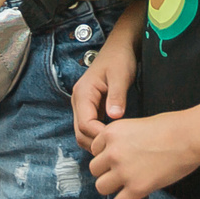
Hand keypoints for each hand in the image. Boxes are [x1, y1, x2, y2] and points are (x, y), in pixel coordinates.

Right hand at [72, 34, 137, 150]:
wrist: (119, 47)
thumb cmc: (120, 59)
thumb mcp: (120, 76)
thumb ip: (117, 96)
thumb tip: (114, 116)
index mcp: (83, 93)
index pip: (85, 124)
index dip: (98, 135)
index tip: (115, 142)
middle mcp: (78, 101)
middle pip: (80, 132)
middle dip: (95, 143)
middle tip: (115, 151)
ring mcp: (83, 105)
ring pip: (83, 132)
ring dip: (95, 141)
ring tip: (115, 147)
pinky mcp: (90, 107)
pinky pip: (90, 126)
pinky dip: (98, 135)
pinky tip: (112, 139)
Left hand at [85, 111, 199, 198]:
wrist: (189, 137)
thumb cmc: (170, 128)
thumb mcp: (136, 125)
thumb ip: (122, 139)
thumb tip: (115, 154)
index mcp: (111, 133)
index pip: (95, 150)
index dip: (107, 154)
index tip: (121, 156)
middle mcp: (112, 152)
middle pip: (95, 169)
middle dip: (107, 171)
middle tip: (124, 171)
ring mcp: (123, 171)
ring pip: (101, 187)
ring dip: (113, 187)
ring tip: (128, 183)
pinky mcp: (137, 188)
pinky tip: (136, 193)